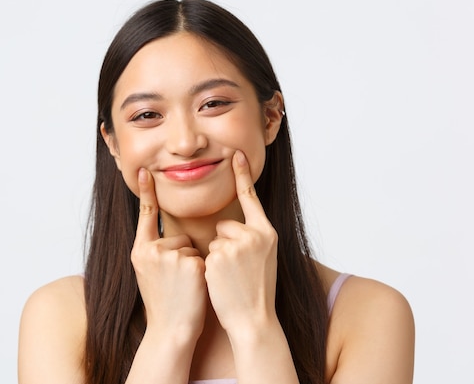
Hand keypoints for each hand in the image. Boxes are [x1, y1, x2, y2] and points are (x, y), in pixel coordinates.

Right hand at [131, 168, 206, 341]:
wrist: (171, 331)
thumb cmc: (165, 303)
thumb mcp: (148, 274)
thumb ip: (156, 251)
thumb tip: (172, 235)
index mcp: (140, 251)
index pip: (146, 216)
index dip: (146, 192)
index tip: (144, 170)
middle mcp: (151, 251)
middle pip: (178, 237)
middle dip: (183, 256)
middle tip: (176, 283)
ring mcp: (170, 257)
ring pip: (192, 248)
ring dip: (194, 264)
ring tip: (184, 288)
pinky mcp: (189, 264)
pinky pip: (204, 257)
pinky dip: (203, 271)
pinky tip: (194, 289)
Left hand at [205, 150, 278, 334]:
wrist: (254, 320)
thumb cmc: (256, 291)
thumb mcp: (263, 258)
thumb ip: (251, 238)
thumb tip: (229, 226)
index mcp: (267, 233)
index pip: (252, 199)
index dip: (243, 175)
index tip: (237, 153)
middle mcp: (255, 235)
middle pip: (225, 225)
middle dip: (224, 244)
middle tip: (236, 269)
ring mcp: (237, 245)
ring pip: (214, 240)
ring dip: (217, 257)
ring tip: (230, 277)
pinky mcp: (219, 256)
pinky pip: (206, 253)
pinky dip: (209, 267)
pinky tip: (222, 281)